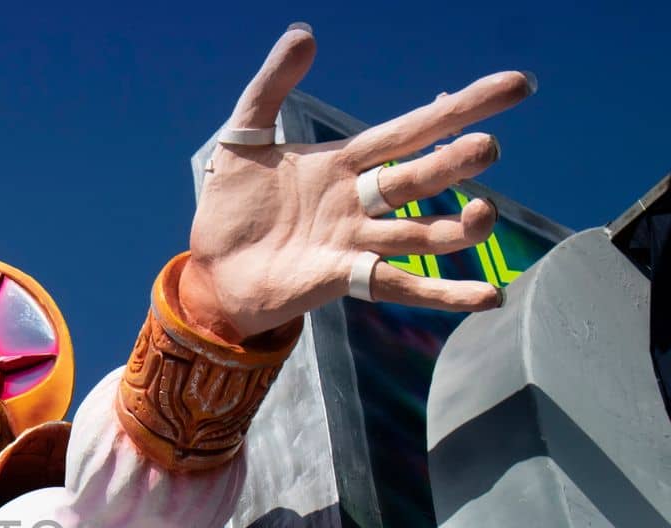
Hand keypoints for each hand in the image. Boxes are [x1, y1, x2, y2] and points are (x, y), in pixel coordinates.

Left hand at [181, 25, 532, 340]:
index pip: (412, 130)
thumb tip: (304, 34)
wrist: (209, 267)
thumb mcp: (243, 138)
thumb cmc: (232, 206)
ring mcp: (355, 242)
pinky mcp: (342, 279)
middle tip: (486, 150)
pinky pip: (402, 285)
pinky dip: (445, 293)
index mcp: (344, 162)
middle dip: (455, 164)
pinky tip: (487, 296)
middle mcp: (360, 202)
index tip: (515, 86)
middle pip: (420, 178)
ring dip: (457, 228)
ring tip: (483, 214)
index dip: (461, 108)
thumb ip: (270, 87)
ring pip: (422, 234)